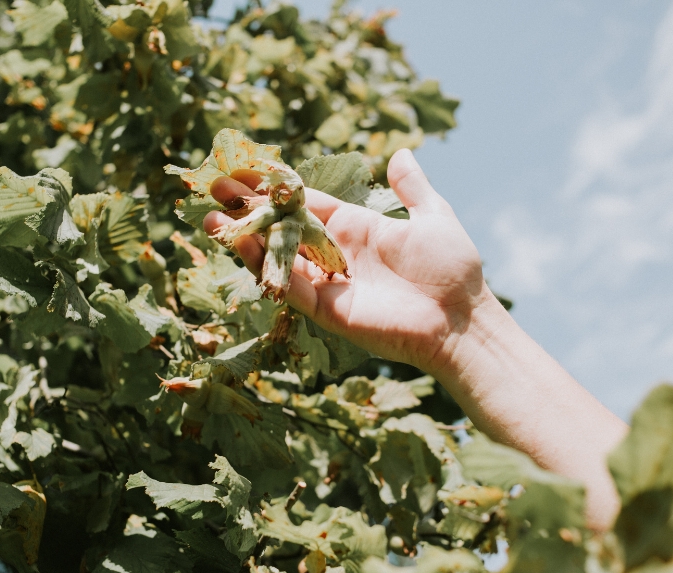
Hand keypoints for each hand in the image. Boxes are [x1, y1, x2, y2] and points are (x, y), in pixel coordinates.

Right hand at [203, 149, 496, 376]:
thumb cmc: (452, 269)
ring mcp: (329, 282)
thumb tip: (400, 154)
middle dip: (249, 209)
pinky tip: (244, 245)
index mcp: (355, 227)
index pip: (304, 203)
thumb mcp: (432, 216)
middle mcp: (336, 253)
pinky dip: (266, 267)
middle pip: (282, 227)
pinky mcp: (327, 309)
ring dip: (245, 239)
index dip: (274, 187)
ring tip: (212, 219)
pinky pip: (290, 286)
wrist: (460, 318)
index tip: (243, 171)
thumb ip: (412, 188)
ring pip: (278, 257)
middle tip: (214, 189)